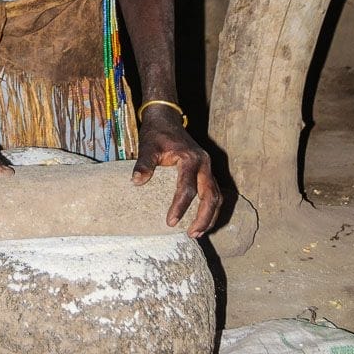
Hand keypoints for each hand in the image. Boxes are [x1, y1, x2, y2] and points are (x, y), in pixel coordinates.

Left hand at [132, 105, 221, 237]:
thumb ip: (144, 163)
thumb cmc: (157, 133)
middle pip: (211, 196)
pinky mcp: (206, 171)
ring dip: (210, 216)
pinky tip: (202, 221)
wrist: (166, 118)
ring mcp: (208, 167)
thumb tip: (137, 182)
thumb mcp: (148, 146)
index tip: (170, 222)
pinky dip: (211, 208)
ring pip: (217, 196)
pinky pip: (214, 192)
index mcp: (191, 159)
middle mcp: (204, 164)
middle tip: (191, 235)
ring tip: (198, 233)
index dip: (180, 207)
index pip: (188, 188)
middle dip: (203, 218)